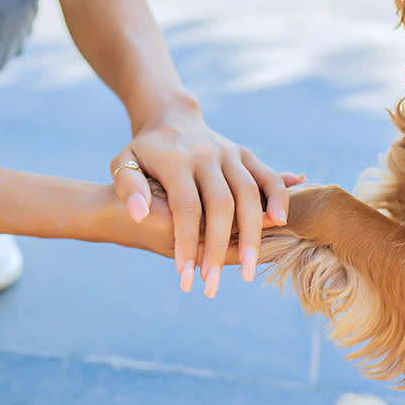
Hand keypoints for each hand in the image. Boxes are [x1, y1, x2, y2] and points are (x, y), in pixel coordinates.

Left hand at [110, 103, 303, 297]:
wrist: (171, 119)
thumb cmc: (145, 151)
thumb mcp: (124, 162)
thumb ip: (128, 187)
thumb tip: (139, 213)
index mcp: (176, 161)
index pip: (186, 207)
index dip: (186, 242)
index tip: (184, 276)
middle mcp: (206, 156)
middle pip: (221, 204)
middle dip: (219, 247)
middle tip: (214, 285)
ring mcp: (228, 153)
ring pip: (249, 192)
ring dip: (253, 233)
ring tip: (248, 268)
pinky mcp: (244, 153)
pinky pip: (266, 175)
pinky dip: (278, 196)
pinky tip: (280, 221)